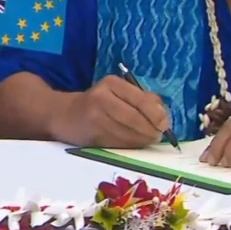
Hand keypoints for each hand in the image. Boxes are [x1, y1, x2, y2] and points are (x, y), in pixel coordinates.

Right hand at [57, 75, 171, 147]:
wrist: (65, 114)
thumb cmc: (99, 103)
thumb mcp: (119, 92)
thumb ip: (143, 99)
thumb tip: (164, 117)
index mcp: (112, 83)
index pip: (141, 100)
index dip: (157, 115)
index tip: (164, 125)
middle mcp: (102, 97)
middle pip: (135, 118)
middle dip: (151, 131)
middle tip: (157, 136)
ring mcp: (95, 117)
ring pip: (128, 134)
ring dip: (141, 141)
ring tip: (146, 140)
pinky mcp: (91, 135)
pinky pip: (118, 143)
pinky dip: (129, 146)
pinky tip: (132, 144)